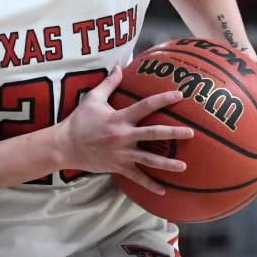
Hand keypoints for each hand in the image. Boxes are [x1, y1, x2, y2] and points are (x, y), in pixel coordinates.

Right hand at [54, 65, 193, 194]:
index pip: (145, 106)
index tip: (179, 96)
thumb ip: (108, 83)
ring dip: (167, 164)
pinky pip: (137, 178)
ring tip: (184, 167)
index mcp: (119, 118)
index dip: (163, 100)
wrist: (66, 146)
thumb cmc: (80, 120)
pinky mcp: (118, 167)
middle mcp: (123, 136)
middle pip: (152, 134)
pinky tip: (163, 191)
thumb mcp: (92, 99)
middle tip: (191, 133)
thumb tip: (119, 66)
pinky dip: (150, 185)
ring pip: (149, 160)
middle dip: (173, 133)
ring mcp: (122, 154)